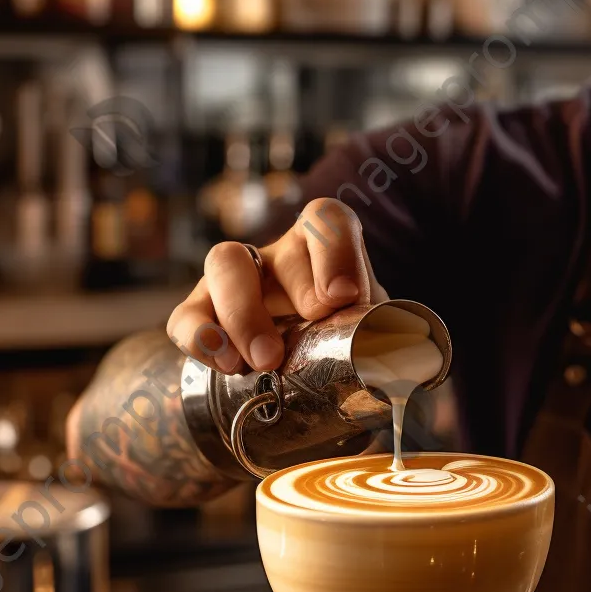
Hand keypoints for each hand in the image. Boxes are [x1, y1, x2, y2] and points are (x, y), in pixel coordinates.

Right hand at [167, 199, 387, 373]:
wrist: (312, 371)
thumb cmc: (348, 343)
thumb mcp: (376, 335)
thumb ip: (389, 342)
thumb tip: (404, 369)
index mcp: (326, 251)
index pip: (328, 220)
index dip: (336, 251)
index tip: (345, 297)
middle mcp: (280, 257)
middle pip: (278, 248)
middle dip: (296, 288)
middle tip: (313, 325)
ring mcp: (236, 281)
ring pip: (225, 264)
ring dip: (243, 313)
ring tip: (264, 360)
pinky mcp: (201, 313)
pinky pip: (186, 315)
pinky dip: (200, 338)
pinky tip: (226, 366)